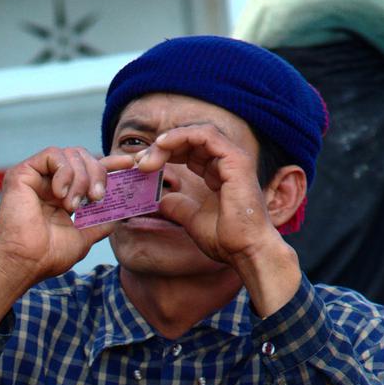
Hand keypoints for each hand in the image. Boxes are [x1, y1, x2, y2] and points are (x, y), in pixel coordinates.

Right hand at [0, 147, 133, 328]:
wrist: (24, 262)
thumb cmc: (47, 256)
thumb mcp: (84, 238)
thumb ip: (101, 223)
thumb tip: (120, 213)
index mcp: (61, 196)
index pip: (87, 171)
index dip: (109, 164)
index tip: (128, 164)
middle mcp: (48, 183)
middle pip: (83, 157)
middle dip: (97, 173)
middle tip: (97, 197)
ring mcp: (36, 176)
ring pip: (71, 154)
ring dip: (80, 178)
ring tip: (72, 204)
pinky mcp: (23, 172)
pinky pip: (53, 155)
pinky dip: (64, 172)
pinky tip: (60, 195)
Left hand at [134, 123, 284, 264]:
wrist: (245, 251)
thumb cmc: (226, 239)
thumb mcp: (192, 219)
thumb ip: (178, 206)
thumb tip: (161, 200)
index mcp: (218, 173)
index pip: (189, 152)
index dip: (165, 154)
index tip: (142, 167)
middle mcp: (227, 162)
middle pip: (190, 140)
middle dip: (161, 148)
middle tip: (138, 162)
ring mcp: (233, 158)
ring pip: (196, 133)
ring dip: (167, 142)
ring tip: (147, 159)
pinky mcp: (236, 159)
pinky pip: (205, 135)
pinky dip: (181, 136)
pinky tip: (162, 146)